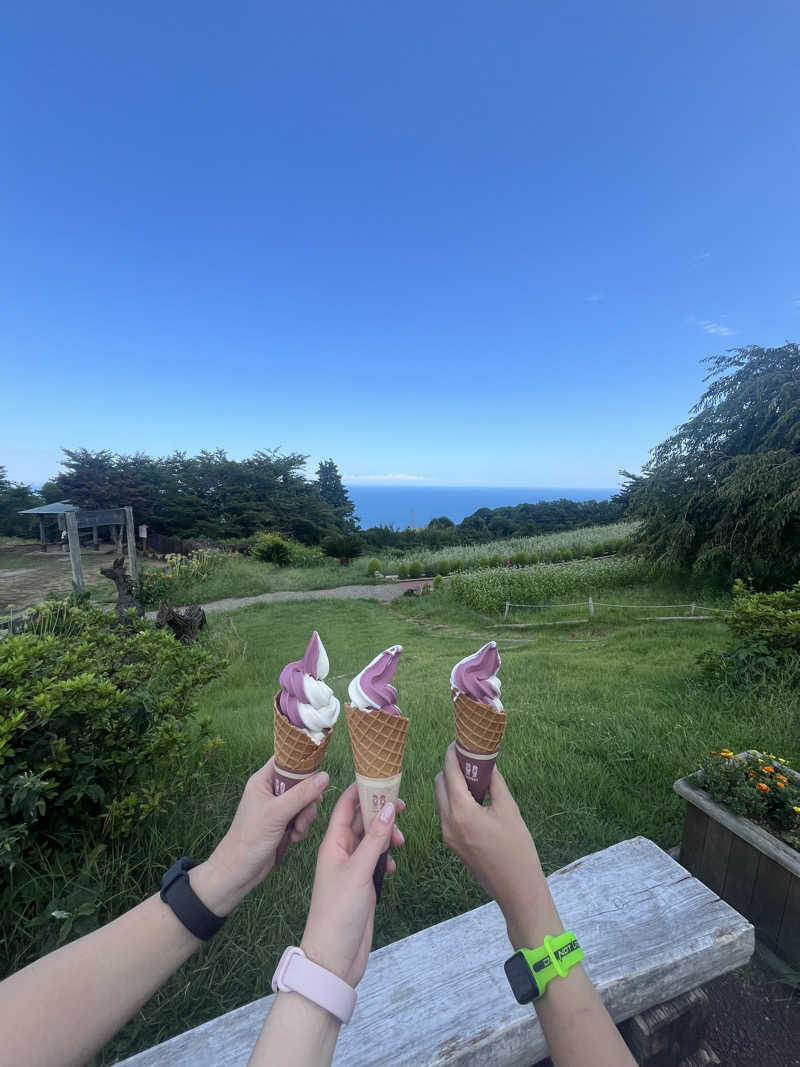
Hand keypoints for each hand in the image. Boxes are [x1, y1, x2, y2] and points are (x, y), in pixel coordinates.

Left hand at [192, 758, 328, 915]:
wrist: (238, 871)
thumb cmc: (250, 838)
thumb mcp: (278, 813)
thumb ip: (302, 794)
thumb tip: (325, 776)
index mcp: (262, 780)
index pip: (286, 760)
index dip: (302, 763)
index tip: (318, 773)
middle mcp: (270, 791)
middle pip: (300, 782)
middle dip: (307, 799)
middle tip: (306, 812)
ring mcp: (276, 808)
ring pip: (303, 802)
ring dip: (305, 817)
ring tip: (297, 831)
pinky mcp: (281, 824)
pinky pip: (300, 817)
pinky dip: (300, 827)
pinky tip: (293, 838)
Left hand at [300, 784, 404, 987]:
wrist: (334, 957)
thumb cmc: (338, 912)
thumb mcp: (358, 871)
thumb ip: (374, 839)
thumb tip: (388, 808)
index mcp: (332, 843)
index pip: (345, 806)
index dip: (362, 790)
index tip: (383, 778)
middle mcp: (341, 852)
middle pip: (362, 820)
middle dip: (380, 812)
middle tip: (402, 807)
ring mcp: (352, 869)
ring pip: (372, 840)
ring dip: (387, 836)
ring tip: (401, 842)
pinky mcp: (363, 885)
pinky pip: (377, 860)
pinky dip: (387, 858)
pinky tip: (393, 866)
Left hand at [434, 743, 545, 942]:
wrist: (516, 889)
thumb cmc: (517, 849)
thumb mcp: (509, 809)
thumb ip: (494, 783)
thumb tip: (487, 764)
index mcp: (461, 811)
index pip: (449, 772)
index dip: (452, 753)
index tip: (460, 742)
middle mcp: (447, 822)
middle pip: (439, 783)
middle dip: (450, 768)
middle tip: (470, 759)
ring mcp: (447, 835)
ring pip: (440, 799)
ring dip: (451, 784)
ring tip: (474, 778)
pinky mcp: (452, 844)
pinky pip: (446, 814)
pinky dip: (454, 800)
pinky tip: (474, 799)